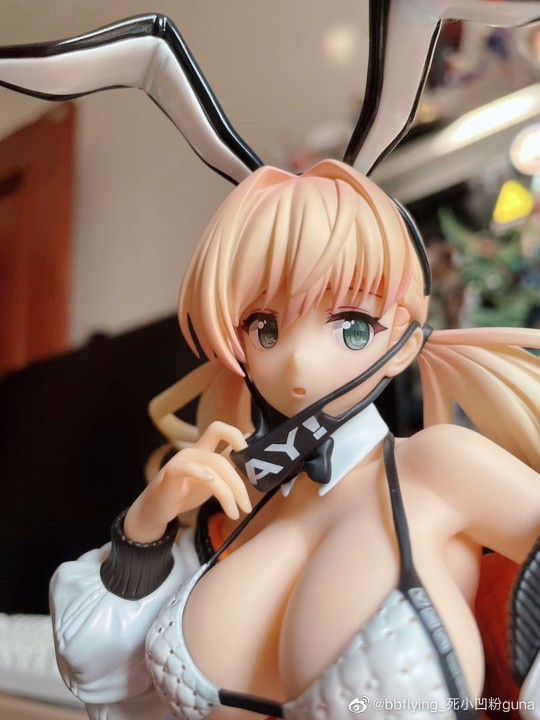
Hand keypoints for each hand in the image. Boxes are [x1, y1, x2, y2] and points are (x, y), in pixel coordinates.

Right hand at [124, 422, 250, 542]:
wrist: (156, 510)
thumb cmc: (185, 492)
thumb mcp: (212, 480)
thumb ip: (227, 467)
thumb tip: (249, 453)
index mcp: (203, 450)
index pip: (220, 430)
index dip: (236, 435)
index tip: (250, 457)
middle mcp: (193, 452)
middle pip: (223, 459)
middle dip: (239, 484)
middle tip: (246, 506)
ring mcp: (181, 461)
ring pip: (213, 467)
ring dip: (228, 493)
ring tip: (235, 514)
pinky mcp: (169, 474)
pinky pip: (185, 468)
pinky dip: (200, 472)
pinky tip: (210, 481)